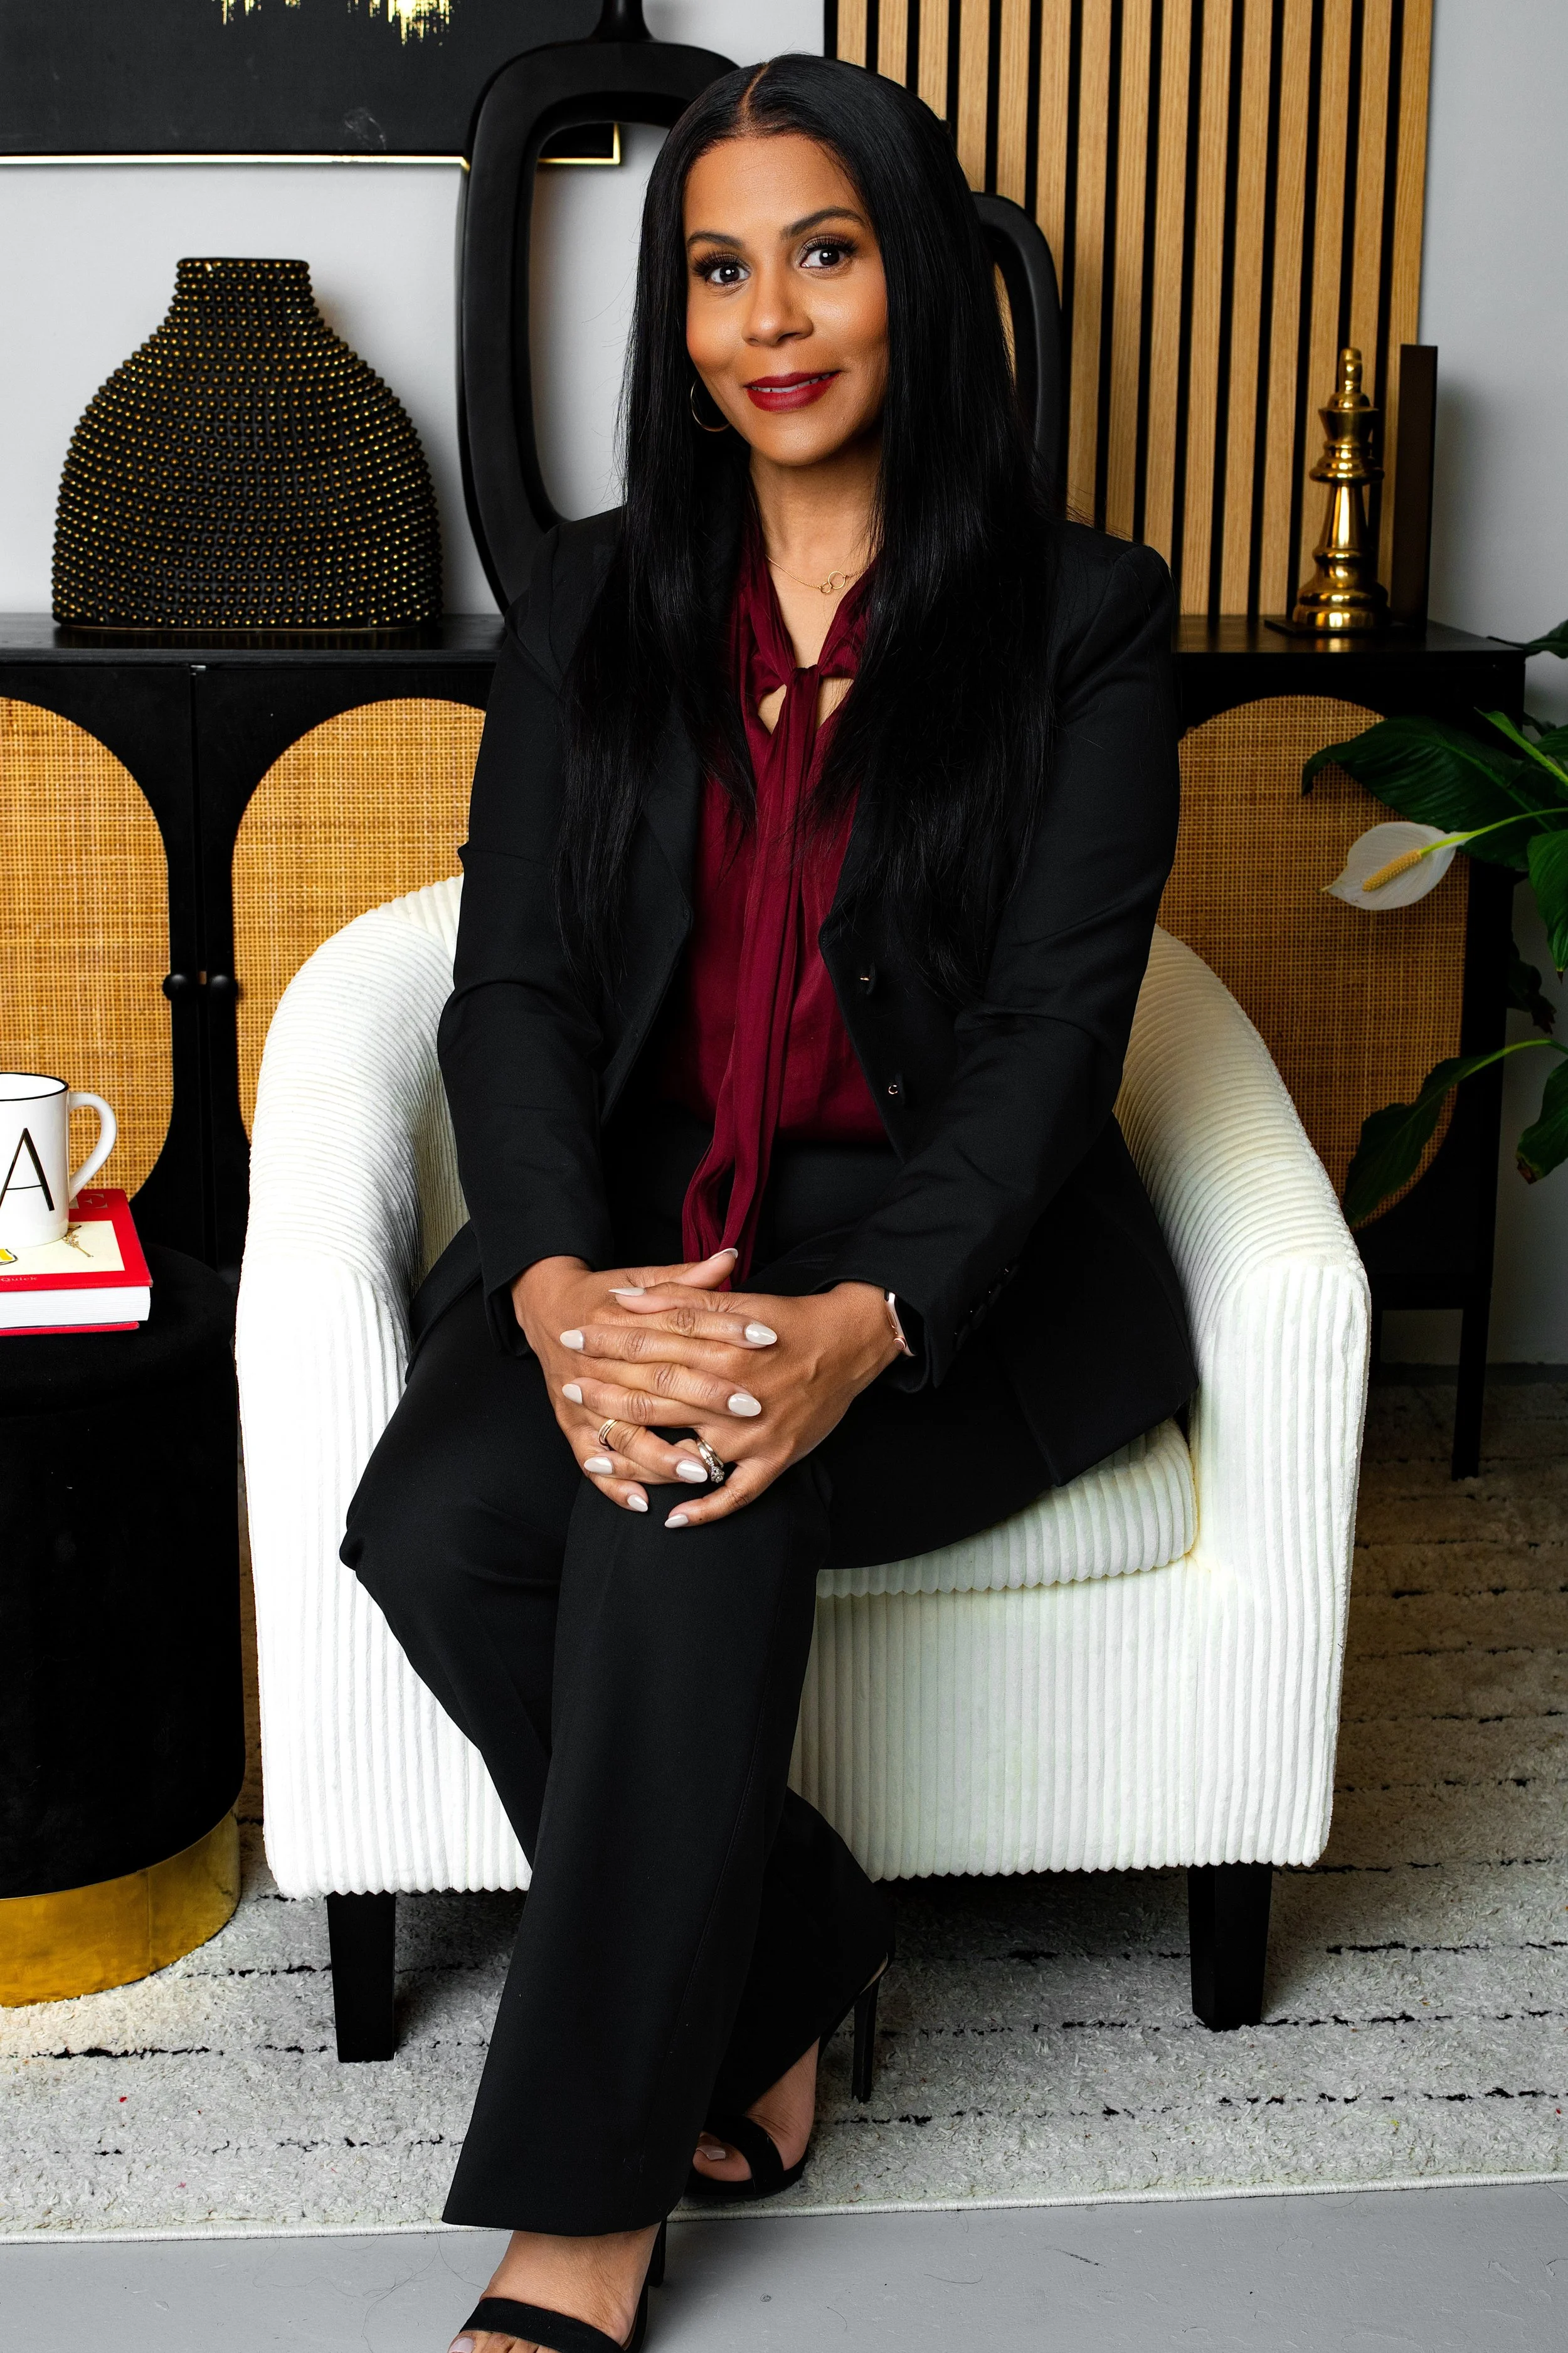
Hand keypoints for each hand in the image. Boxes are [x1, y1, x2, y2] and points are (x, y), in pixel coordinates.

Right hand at [513, 1247, 774, 1514]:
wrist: (544, 1307)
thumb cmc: (603, 1295)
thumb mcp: (640, 1279)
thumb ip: (686, 1279)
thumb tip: (730, 1257)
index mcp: (622, 1318)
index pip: (680, 1326)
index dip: (724, 1331)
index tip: (766, 1339)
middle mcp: (601, 1360)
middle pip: (658, 1381)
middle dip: (705, 1397)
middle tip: (751, 1409)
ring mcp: (583, 1398)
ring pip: (625, 1430)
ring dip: (662, 1454)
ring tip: (703, 1470)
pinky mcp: (570, 1425)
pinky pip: (591, 1461)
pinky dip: (614, 1484)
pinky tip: (644, 1504)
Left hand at [552, 1274, 900, 1528]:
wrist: (851, 1342)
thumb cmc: (789, 1320)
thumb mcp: (736, 1301)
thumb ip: (678, 1298)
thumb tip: (624, 1297)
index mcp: (723, 1349)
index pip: (650, 1345)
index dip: (608, 1343)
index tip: (572, 1340)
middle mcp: (734, 1395)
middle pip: (656, 1397)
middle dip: (606, 1393)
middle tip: (568, 1388)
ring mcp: (754, 1434)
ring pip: (684, 1453)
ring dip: (637, 1460)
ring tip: (597, 1458)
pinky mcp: (776, 1459)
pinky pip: (737, 1494)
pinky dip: (706, 1509)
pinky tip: (672, 1519)